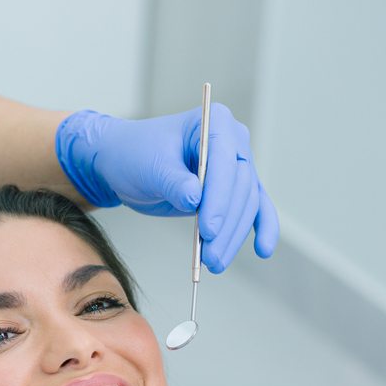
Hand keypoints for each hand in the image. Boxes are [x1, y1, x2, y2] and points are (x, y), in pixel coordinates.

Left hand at [55, 106, 279, 272]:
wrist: (123, 162)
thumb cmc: (135, 154)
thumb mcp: (150, 166)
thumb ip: (173, 182)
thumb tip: (195, 199)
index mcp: (215, 123)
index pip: (226, 163)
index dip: (219, 198)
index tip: (208, 229)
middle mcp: (233, 141)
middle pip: (241, 187)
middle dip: (226, 225)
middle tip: (210, 256)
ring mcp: (235, 166)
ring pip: (247, 204)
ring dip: (233, 236)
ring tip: (215, 262)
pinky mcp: (231, 189)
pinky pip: (254, 208)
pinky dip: (259, 228)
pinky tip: (262, 249)